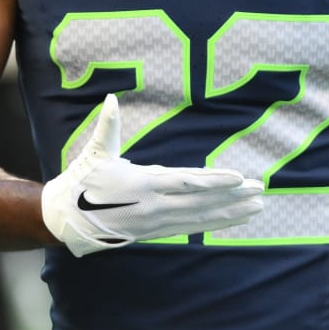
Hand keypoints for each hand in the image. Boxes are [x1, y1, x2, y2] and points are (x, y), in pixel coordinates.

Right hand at [41, 94, 263, 255]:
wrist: (68, 219)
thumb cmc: (83, 179)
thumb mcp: (95, 151)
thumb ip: (108, 126)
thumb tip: (109, 98)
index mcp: (142, 184)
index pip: (185, 182)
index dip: (213, 181)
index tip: (237, 177)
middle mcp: (154, 206)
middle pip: (201, 202)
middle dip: (233, 196)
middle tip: (260, 190)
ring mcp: (157, 221)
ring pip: (200, 217)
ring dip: (231, 212)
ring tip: (257, 206)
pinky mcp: (157, 230)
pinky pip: (192, 227)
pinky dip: (215, 223)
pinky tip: (235, 218)